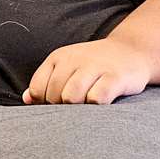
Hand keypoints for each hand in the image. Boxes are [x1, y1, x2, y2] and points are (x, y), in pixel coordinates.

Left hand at [25, 38, 155, 104]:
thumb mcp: (67, 66)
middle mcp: (75, 59)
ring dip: (77, 107)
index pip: (37, 87)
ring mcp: (96, 67)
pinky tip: (102, 104)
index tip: (56, 105)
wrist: (132, 51)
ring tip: (86, 106)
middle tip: (75, 107)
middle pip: (54, 95)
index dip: (43, 102)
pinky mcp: (116, 77)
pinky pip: (97, 99)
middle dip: (61, 107)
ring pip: (71, 97)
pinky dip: (96, 106)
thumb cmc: (95, 65)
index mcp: (59, 57)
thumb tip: (27, 99)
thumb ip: (46, 82)